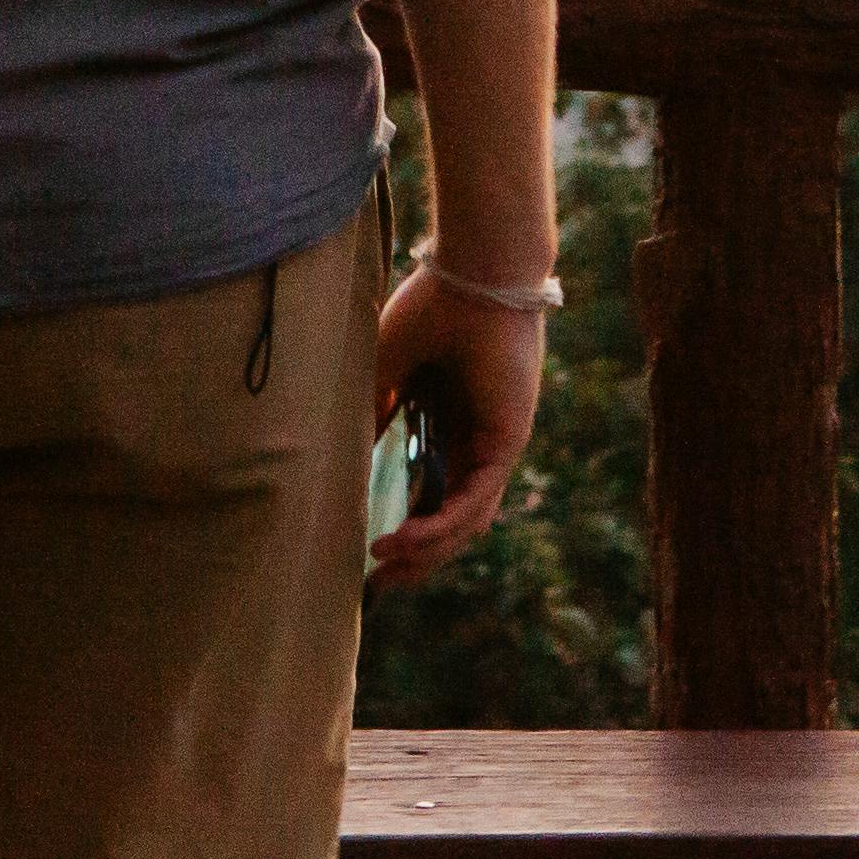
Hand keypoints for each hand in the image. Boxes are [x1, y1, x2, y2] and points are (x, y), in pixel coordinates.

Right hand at [363, 259, 543, 588]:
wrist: (472, 274)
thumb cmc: (429, 308)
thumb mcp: (385, 371)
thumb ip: (373, 414)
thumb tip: (351, 458)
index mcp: (451, 424)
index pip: (433, 493)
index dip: (405, 528)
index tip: (369, 556)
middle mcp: (477, 439)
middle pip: (452, 518)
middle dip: (418, 557)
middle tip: (379, 584)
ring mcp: (496, 443)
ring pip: (466, 520)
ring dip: (426, 550)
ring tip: (384, 566)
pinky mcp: (507, 441)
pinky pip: (476, 501)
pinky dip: (441, 527)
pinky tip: (403, 541)